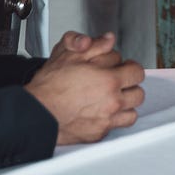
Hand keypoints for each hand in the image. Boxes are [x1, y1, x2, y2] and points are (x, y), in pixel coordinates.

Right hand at [27, 32, 144, 144]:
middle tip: (117, 82)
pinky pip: (117, 126)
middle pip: (138, 93)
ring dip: (126, 104)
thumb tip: (108, 39)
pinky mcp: (98, 134)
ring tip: (113, 98)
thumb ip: (93, 44)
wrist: (36, 113)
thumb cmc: (49, 86)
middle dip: (129, 85)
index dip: (128, 66)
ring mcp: (106, 120)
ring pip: (132, 112)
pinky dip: (114, 120)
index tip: (120, 67)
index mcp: (109, 80)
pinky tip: (103, 112)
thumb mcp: (68, 54)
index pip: (137, 71)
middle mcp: (112, 102)